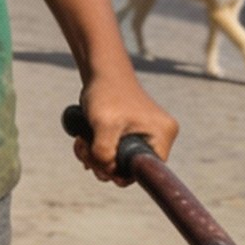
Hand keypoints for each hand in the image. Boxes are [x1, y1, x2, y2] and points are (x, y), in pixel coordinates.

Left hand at [74, 69, 178, 183]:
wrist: (100, 70)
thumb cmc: (106, 93)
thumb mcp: (103, 125)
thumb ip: (104, 152)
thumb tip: (106, 172)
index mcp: (163, 135)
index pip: (146, 171)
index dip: (122, 175)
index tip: (102, 166)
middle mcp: (159, 137)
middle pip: (130, 169)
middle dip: (103, 164)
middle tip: (85, 150)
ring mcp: (145, 135)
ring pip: (119, 162)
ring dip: (96, 158)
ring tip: (81, 142)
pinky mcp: (132, 133)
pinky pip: (114, 153)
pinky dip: (97, 151)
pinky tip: (83, 140)